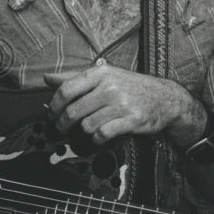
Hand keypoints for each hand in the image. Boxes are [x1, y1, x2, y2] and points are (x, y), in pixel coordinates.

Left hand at [44, 64, 203, 148]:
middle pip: (73, 111)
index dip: (53, 105)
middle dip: (63, 124)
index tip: (51, 114)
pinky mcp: (131, 120)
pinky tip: (99, 138)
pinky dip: (97, 140)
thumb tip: (47, 78)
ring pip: (87, 125)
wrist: (165, 98)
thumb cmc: (131, 87)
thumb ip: (75, 77)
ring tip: (87, 130)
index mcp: (101, 73)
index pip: (66, 89)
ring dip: (83, 132)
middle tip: (62, 128)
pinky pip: (103, 134)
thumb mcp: (105, 76)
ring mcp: (121, 104)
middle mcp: (110, 86)